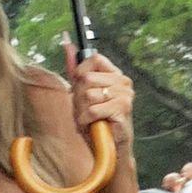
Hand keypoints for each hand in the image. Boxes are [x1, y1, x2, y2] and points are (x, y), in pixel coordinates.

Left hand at [64, 40, 134, 154]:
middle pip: (86, 78)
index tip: (79, 89)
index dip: (80, 74)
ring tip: (90, 119)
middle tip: (85, 111)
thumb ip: (75, 69)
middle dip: (78, 98)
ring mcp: (125, 95)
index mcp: (115, 75)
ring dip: (81, 112)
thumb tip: (66, 43)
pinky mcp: (122, 109)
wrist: (108, 149)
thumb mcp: (80, 94)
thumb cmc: (95, 122)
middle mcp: (123, 82)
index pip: (93, 58)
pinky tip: (92, 125)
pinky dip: (85, 121)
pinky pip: (92, 110)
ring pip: (88, 95)